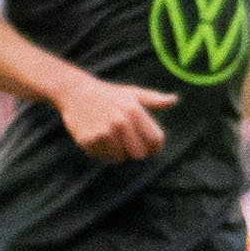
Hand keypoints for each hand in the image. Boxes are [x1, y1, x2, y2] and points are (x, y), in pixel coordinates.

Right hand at [57, 74, 176, 160]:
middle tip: (129, 142)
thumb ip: (154, 99)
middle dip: (137, 151)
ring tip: (112, 137)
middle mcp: (120, 122)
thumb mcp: (132, 94)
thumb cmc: (109, 95)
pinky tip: (99, 138)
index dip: (155, 147)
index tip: (150, 146)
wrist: (75, 92)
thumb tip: (174, 99)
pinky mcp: (88, 140)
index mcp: (134, 111)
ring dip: (118, 151)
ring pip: (120, 157)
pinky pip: (104, 157)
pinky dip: (104, 152)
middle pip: (139, 154)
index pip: (155, 141)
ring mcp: (103, 132)